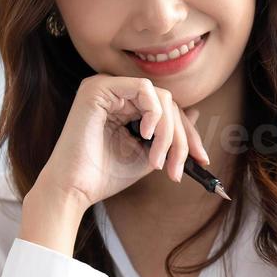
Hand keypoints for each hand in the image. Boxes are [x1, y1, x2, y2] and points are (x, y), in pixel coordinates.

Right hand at [36, 74, 212, 210]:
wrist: (74, 189)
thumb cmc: (105, 175)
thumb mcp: (148, 154)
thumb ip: (167, 135)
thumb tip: (194, 114)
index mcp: (125, 106)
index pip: (168, 111)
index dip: (187, 135)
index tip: (202, 161)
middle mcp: (115, 93)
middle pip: (168, 104)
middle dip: (180, 138)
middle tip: (177, 168)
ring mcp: (105, 87)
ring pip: (161, 98)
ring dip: (168, 132)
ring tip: (157, 161)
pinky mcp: (98, 88)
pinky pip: (143, 88)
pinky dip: (153, 113)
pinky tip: (145, 136)